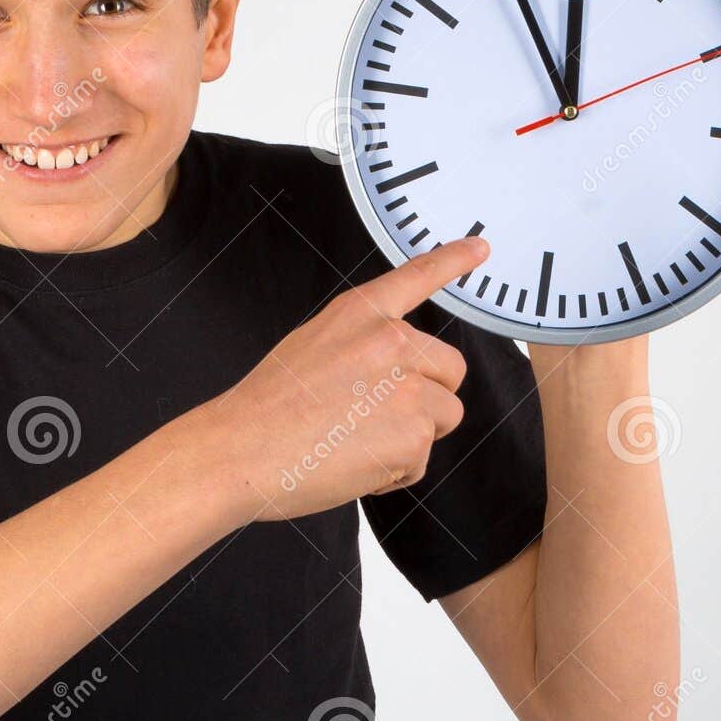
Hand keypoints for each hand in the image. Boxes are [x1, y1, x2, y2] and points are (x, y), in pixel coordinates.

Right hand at [202, 235, 488, 523]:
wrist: (241, 451)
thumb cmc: (267, 410)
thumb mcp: (312, 347)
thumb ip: (362, 345)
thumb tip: (399, 371)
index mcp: (360, 314)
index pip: (416, 276)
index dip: (453, 260)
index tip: (479, 248)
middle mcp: (390, 341)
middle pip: (451, 369)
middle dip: (428, 395)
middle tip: (373, 416)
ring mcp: (406, 387)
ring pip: (444, 416)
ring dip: (411, 436)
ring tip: (356, 442)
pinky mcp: (412, 434)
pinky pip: (422, 459)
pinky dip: (394, 471)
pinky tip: (352, 464)